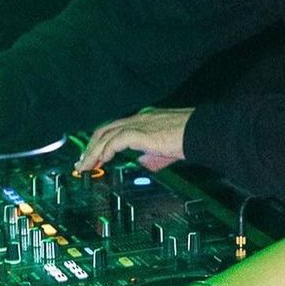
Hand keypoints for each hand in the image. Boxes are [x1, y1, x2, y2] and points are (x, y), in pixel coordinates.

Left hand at [76, 107, 193, 172]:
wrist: (202, 132)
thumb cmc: (191, 138)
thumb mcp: (167, 148)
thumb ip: (153, 154)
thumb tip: (142, 161)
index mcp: (144, 120)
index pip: (115, 128)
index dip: (101, 142)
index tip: (94, 156)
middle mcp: (138, 119)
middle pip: (104, 130)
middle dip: (90, 147)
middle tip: (82, 163)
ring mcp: (139, 124)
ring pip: (106, 134)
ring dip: (93, 152)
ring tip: (86, 166)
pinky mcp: (142, 132)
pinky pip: (116, 140)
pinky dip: (106, 150)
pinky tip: (102, 160)